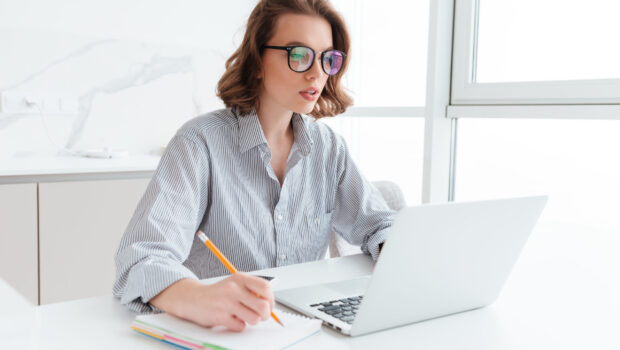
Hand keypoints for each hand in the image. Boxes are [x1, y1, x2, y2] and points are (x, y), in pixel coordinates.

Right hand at [150, 273, 273, 331]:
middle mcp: (234, 288)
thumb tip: (270, 304)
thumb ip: (251, 290)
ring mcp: (226, 303)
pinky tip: (231, 319)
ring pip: (254, 319)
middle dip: (265, 315)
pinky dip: (238, 326)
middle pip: (263, 306)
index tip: (269, 305)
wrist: (192, 298)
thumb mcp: (235, 283)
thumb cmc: (218, 293)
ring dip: (251, 321)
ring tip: (243, 316)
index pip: (265, 287)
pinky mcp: (220, 316)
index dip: (271, 299)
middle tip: (260, 315)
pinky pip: (240, 326)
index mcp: (240, 278)